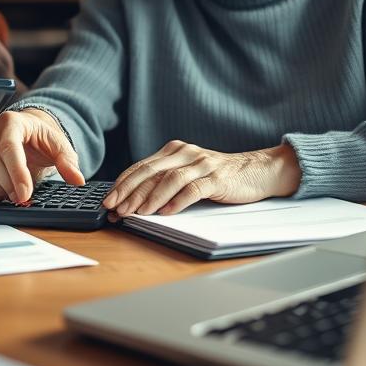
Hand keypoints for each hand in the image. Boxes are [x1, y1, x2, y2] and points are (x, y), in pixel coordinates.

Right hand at [0, 109, 83, 202]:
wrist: (28, 130)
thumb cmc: (41, 138)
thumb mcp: (59, 146)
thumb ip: (68, 162)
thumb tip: (77, 179)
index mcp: (12, 121)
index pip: (9, 148)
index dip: (16, 173)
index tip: (25, 195)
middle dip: (9, 185)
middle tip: (23, 197)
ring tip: (14, 193)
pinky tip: (2, 191)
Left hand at [103, 141, 300, 216]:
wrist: (257, 170)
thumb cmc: (219, 176)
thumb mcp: (189, 172)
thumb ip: (165, 181)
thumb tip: (134, 202)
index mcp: (174, 151)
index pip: (141, 166)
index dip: (122, 184)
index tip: (108, 201)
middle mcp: (185, 153)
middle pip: (150, 172)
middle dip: (129, 192)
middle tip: (116, 209)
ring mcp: (202, 164)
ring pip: (169, 180)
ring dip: (150, 198)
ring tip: (137, 214)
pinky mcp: (217, 177)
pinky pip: (193, 189)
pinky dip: (177, 201)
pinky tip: (166, 213)